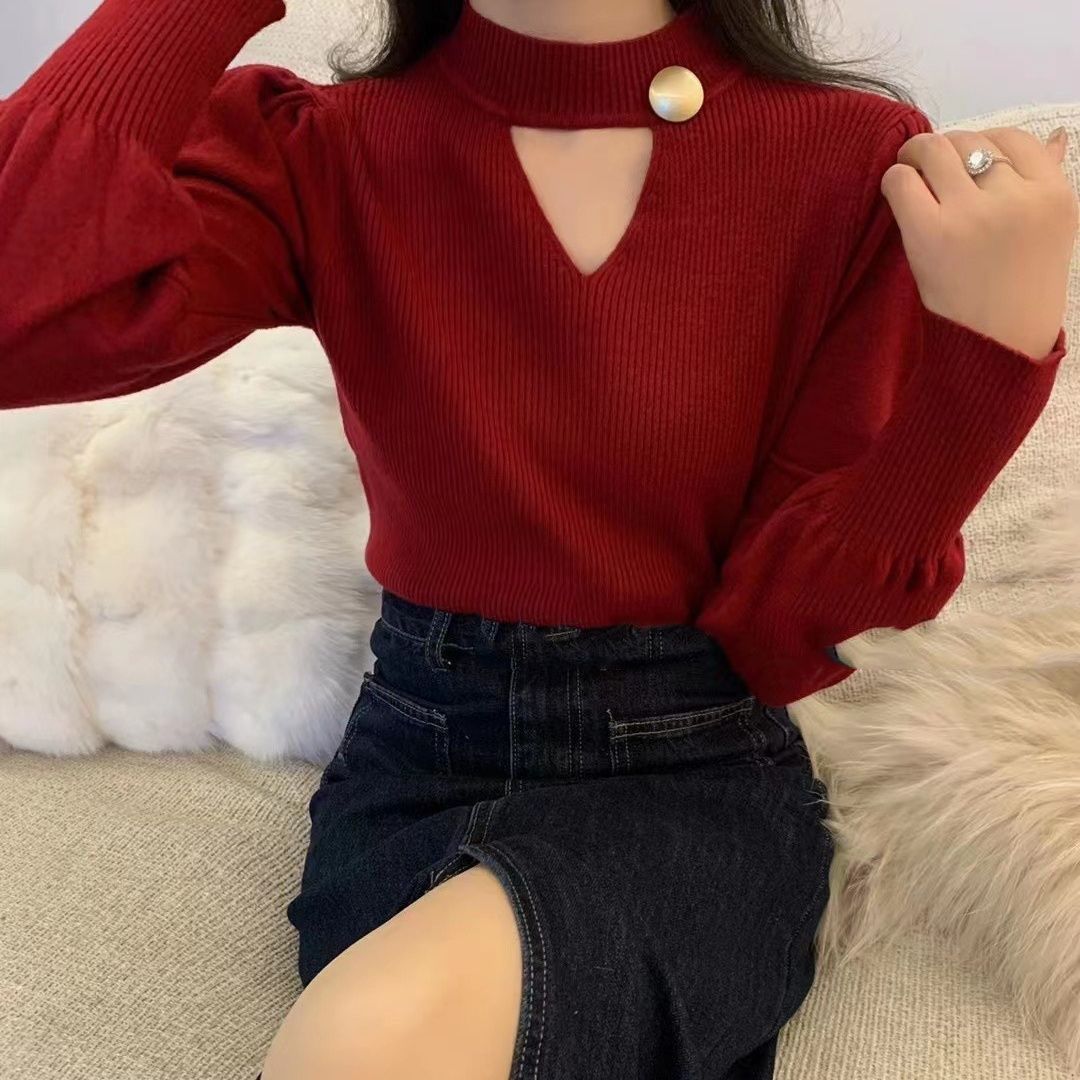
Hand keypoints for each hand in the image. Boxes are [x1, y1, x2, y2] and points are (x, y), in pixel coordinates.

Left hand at [881, 124, 1077, 360]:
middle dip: (944, 150)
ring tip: (908, 176)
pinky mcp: (932, 234)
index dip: (980, 145)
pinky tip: (896, 196)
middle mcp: (1018, 199)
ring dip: (914, 157)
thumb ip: (1047, 182)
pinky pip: (901, 180)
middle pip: (969, 141)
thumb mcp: (1051, 233)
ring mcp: (974, 215)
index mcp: (1054, 195)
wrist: (996, 348)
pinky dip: (893, 180)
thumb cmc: (1019, 292)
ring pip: (934, 151)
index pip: (1013, 139)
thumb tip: (1055, 136)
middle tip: (926, 168)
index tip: (962, 166)